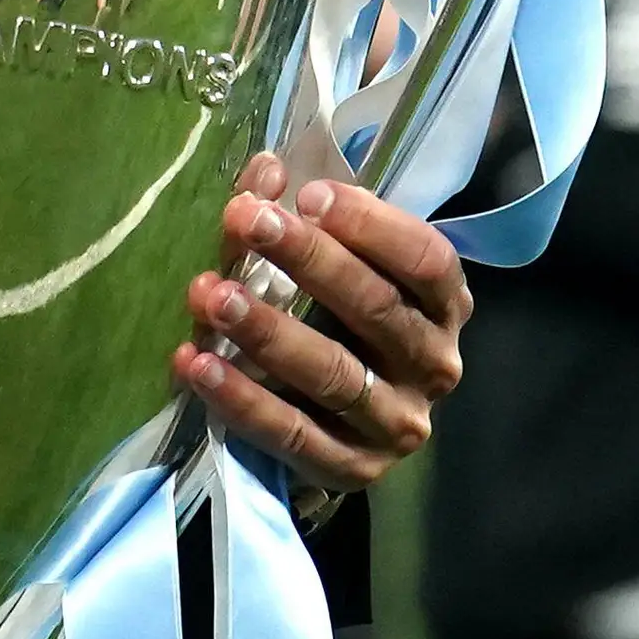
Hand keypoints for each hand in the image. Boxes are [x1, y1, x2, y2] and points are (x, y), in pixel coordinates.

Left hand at [172, 150, 469, 490]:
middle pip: (376, 309)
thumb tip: (263, 170)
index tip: (307, 194)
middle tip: (247, 221)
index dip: (371, 224)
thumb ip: (304, 220)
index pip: (425, 260)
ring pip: (333, 373)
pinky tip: (195, 364)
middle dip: (308, 260)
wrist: (345, 428)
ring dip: (266, 330)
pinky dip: (240, 399)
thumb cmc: (339, 323)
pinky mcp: (353, 468)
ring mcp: (397, 423)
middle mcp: (434, 365)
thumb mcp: (335, 267)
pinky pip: (293, 434)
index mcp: (443, 306)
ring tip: (209, 293)